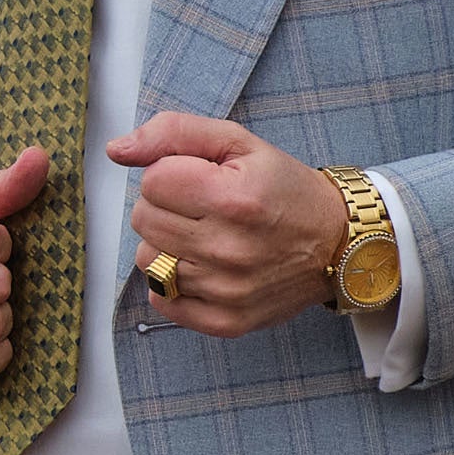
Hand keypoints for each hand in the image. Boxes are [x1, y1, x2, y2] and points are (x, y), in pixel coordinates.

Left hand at [109, 115, 350, 337]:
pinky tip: (203, 266)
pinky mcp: (225, 321)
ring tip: (204, 236)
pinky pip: (161, 298)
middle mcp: (229, 248)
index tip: (200, 179)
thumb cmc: (284, 190)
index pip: (151, 181)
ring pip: (147, 260)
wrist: (336, 243)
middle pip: (143, 219)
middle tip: (203, 207)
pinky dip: (173, 282)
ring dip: (167, 244)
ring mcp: (226, 290)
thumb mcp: (237, 143)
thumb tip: (117, 150)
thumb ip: (173, 133)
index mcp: (232, 198)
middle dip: (166, 206)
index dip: (171, 173)